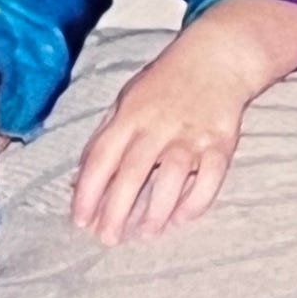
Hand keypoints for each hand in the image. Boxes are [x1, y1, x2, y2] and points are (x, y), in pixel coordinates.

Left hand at [70, 0, 296, 244]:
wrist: (216, 59)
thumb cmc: (164, 84)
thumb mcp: (125, 101)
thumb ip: (102, 140)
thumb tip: (75, 181)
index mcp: (130, 115)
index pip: (102, 158)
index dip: (88, 192)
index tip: (80, 220)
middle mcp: (158, 126)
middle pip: (132, 173)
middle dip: (116, 210)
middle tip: (107, 239)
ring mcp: (191, 135)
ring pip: (171, 179)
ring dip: (155, 211)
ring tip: (144, 234)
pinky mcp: (221, 144)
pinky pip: (208, 180)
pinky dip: (195, 203)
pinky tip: (180, 219)